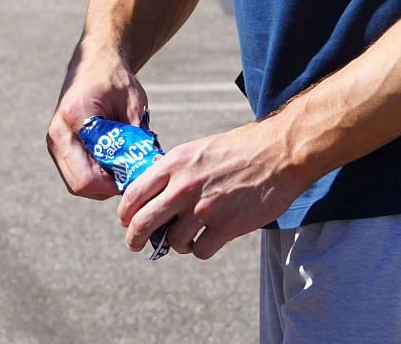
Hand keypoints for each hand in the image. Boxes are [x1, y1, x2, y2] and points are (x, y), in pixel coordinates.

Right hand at [47, 46, 148, 199]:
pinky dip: (96, 177)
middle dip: (108, 187)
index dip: (114, 184)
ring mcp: (54, 142)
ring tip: (124, 164)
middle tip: (133, 173)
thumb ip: (135, 139)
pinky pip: (76, 175)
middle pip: (79, 186)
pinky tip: (113, 161)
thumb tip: (146, 173)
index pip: (87, 176)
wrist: (95, 63)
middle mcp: (56, 134)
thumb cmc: (116, 80)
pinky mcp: (58, 147)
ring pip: (77, 185)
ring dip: (102, 184)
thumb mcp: (133, 105)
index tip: (136, 175)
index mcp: (74, 120)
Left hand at [115, 120, 312, 258]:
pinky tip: (205, 241)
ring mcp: (204, 209)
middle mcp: (183, 187)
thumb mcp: (196, 150)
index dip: (125, 213)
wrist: (276, 154)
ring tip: (184, 239)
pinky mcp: (226, 227)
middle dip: (135, 238)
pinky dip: (200, 250)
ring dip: (175, 244)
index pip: (133, 194)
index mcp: (173, 165)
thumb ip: (173, 169)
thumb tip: (152, 185)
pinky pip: (200, 250)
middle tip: (135, 244)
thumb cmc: (237, 150)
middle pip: (144, 222)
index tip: (125, 221)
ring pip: (173, 241)